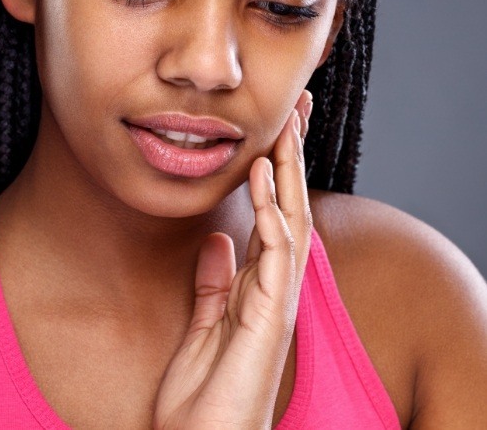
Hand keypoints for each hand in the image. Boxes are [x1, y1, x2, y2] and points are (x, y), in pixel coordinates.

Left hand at [153, 95, 313, 429]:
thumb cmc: (205, 392)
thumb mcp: (204, 322)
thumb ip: (214, 281)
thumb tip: (217, 242)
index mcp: (260, 283)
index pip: (275, 214)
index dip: (278, 171)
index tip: (275, 132)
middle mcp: (276, 284)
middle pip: (291, 206)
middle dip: (294, 156)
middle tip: (297, 108)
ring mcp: (278, 296)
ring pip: (293, 218)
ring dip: (290, 170)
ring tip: (287, 124)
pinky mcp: (271, 311)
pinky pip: (276, 248)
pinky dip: (272, 207)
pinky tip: (264, 173)